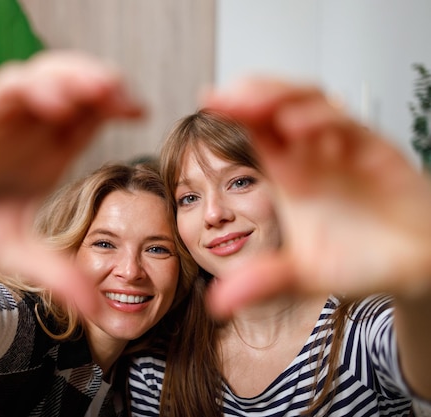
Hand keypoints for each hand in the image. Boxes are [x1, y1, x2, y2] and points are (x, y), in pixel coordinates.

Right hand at [0, 50, 141, 319]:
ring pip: (48, 76)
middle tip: (127, 100)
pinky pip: (10, 87)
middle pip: (77, 88)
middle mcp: (28, 132)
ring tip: (102, 89)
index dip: (116, 107)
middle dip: (104, 85)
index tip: (140, 114)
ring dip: (76, 76)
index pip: (90, 117)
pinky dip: (36, 87)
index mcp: (46, 155)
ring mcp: (1, 121)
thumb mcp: (16, 254)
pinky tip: (56, 103)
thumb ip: (58, 277)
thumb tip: (99, 312)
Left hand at [201, 78, 430, 316]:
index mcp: (289, 174)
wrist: (413, 271)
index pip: (256, 131)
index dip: (233, 111)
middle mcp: (313, 155)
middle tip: (223, 97)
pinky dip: (324, 121)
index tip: (208, 100)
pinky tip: (299, 127)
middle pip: (279, 107)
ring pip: (312, 104)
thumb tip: (218, 303)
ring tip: (251, 104)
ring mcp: (345, 150)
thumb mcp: (303, 276)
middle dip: (252, 95)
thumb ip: (265, 282)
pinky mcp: (378, 152)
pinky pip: (350, 126)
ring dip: (282, 98)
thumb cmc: (358, 262)